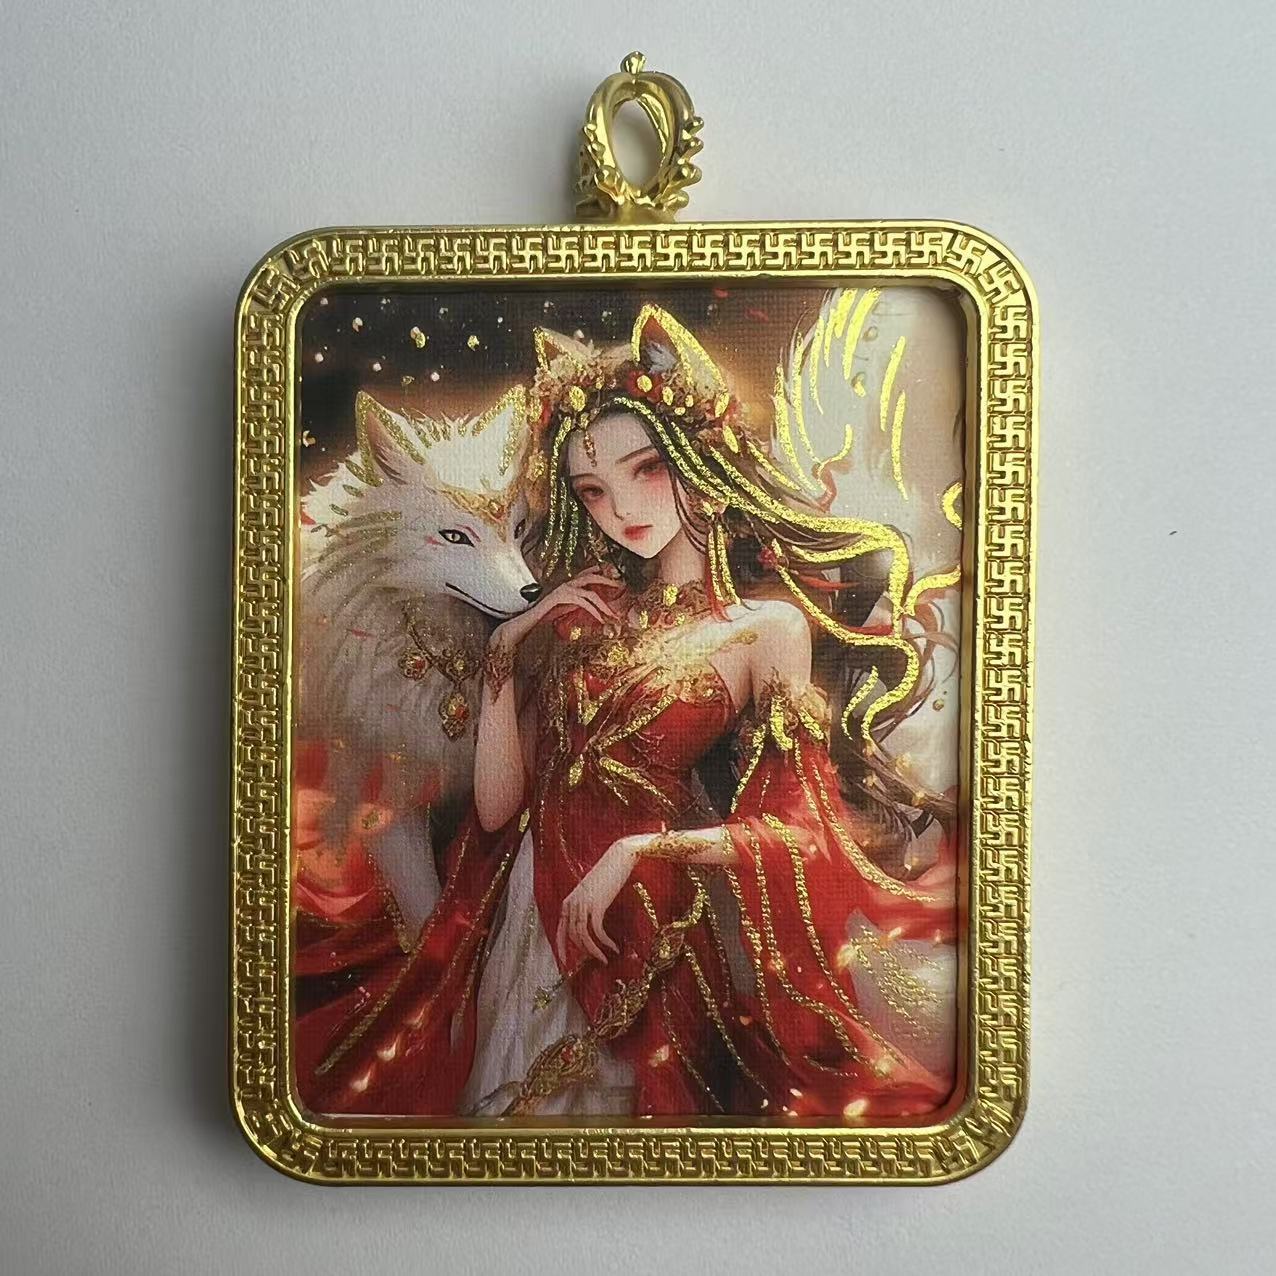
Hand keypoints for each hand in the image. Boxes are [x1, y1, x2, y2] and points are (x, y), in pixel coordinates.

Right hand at [493, 565, 623, 648]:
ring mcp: (563, 589)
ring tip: (612, 614)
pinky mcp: (561, 597)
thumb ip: (575, 604)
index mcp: (566, 584)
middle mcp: (566, 583)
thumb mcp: (564, 608)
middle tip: (620, 587)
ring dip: (604, 604)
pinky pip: (582, 601)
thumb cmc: (544, 617)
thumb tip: (589, 606)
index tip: (611, 575)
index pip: (585, 573)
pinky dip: (593, 610)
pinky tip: (599, 619)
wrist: (527, 622)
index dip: (598, 571)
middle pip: (591, 576)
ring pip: (590, 592)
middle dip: (607, 581)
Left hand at [556, 835, 640, 964]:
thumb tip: (590, 928)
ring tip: (605, 958)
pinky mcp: (596, 905)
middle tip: (597, 960)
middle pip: (573, 937)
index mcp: (568, 902)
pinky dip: (605, 942)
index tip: (565, 965)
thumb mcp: (592, 893)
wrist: (619, 857)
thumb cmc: (608, 874)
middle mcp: (572, 904)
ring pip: (583, 937)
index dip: (562, 949)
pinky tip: (614, 947)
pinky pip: (597, 931)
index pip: (561, 931)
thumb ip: (586, 908)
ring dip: (594, 951)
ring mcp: (583, 904)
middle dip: (584, 952)